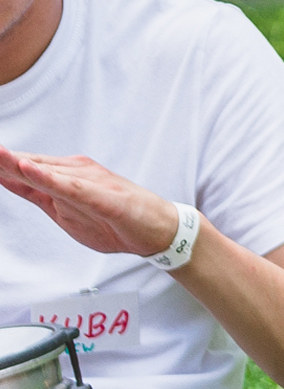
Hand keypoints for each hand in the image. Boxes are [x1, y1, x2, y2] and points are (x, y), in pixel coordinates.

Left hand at [0, 145, 186, 256]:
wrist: (162, 230)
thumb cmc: (119, 219)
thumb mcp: (68, 211)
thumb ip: (39, 194)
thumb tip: (9, 178)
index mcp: (68, 176)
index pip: (25, 167)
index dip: (0, 162)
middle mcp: (78, 173)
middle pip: (30, 165)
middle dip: (3, 159)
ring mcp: (92, 184)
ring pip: (46, 172)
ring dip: (17, 163)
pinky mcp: (104, 199)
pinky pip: (71, 188)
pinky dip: (48, 179)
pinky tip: (28, 169)